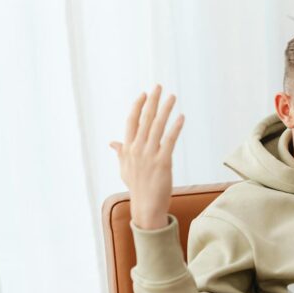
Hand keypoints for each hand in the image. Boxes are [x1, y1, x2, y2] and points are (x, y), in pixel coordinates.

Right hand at [110, 85, 184, 229]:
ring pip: (157, 127)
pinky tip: (181, 117)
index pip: (131, 122)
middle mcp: (137, 149)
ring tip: (172, 97)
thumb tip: (112, 142)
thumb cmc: (137, 188)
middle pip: (144, 119)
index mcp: (128, 149)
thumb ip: (120, 153)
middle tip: (159, 86)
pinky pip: (169, 141)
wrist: (146, 206)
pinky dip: (175, 128)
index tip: (145, 94)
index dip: (138, 106)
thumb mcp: (125, 169)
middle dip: (153, 101)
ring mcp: (149, 155)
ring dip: (165, 109)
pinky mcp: (163, 162)